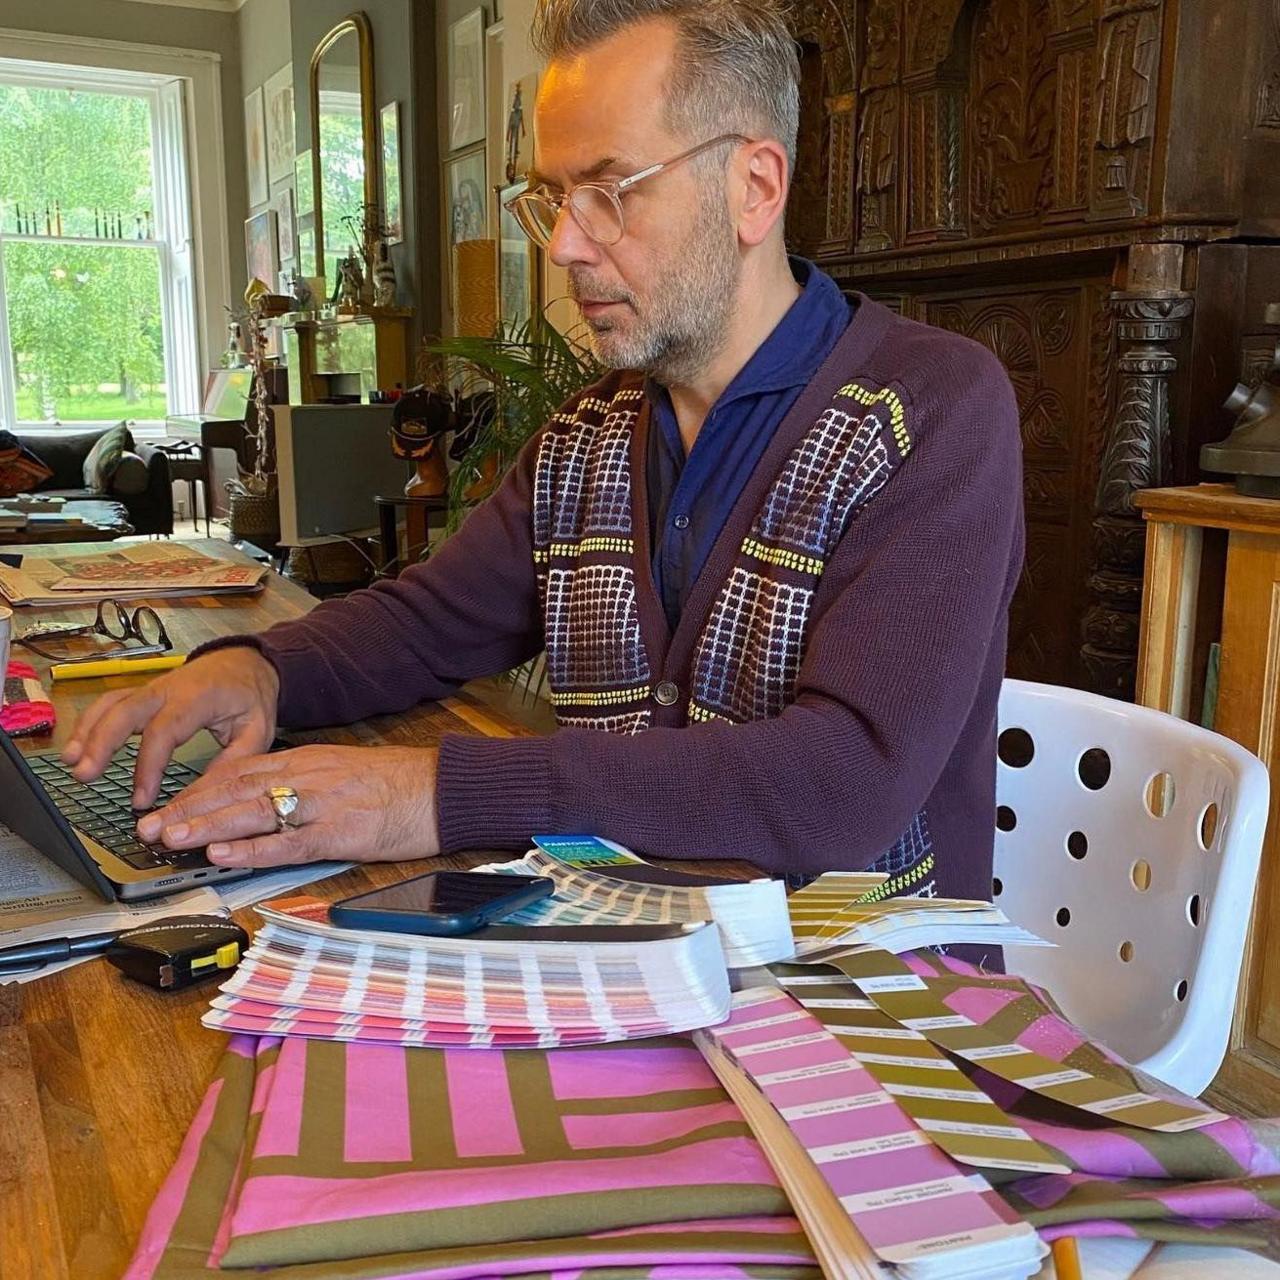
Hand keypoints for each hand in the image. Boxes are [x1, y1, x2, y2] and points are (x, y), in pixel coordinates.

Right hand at [62, 647, 280, 807]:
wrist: (248, 662)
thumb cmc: (251, 697)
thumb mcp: (257, 730)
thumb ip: (232, 761)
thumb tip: (201, 795)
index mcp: (198, 698)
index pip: (165, 731)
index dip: (148, 766)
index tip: (141, 799)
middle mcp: (169, 689)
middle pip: (126, 712)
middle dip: (102, 743)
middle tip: (85, 775)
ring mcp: (153, 687)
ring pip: (112, 704)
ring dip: (89, 732)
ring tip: (72, 763)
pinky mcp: (143, 691)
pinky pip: (111, 702)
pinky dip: (91, 722)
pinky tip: (77, 746)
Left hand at [134, 744, 441, 868]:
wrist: (444, 787)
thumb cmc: (399, 785)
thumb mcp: (345, 772)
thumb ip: (305, 783)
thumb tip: (266, 803)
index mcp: (308, 761)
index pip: (239, 772)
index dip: (198, 790)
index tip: (166, 806)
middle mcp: (308, 777)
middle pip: (235, 789)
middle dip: (188, 808)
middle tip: (149, 827)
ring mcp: (323, 804)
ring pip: (253, 813)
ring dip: (207, 827)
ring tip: (170, 838)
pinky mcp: (342, 833)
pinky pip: (289, 842)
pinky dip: (252, 850)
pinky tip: (224, 857)